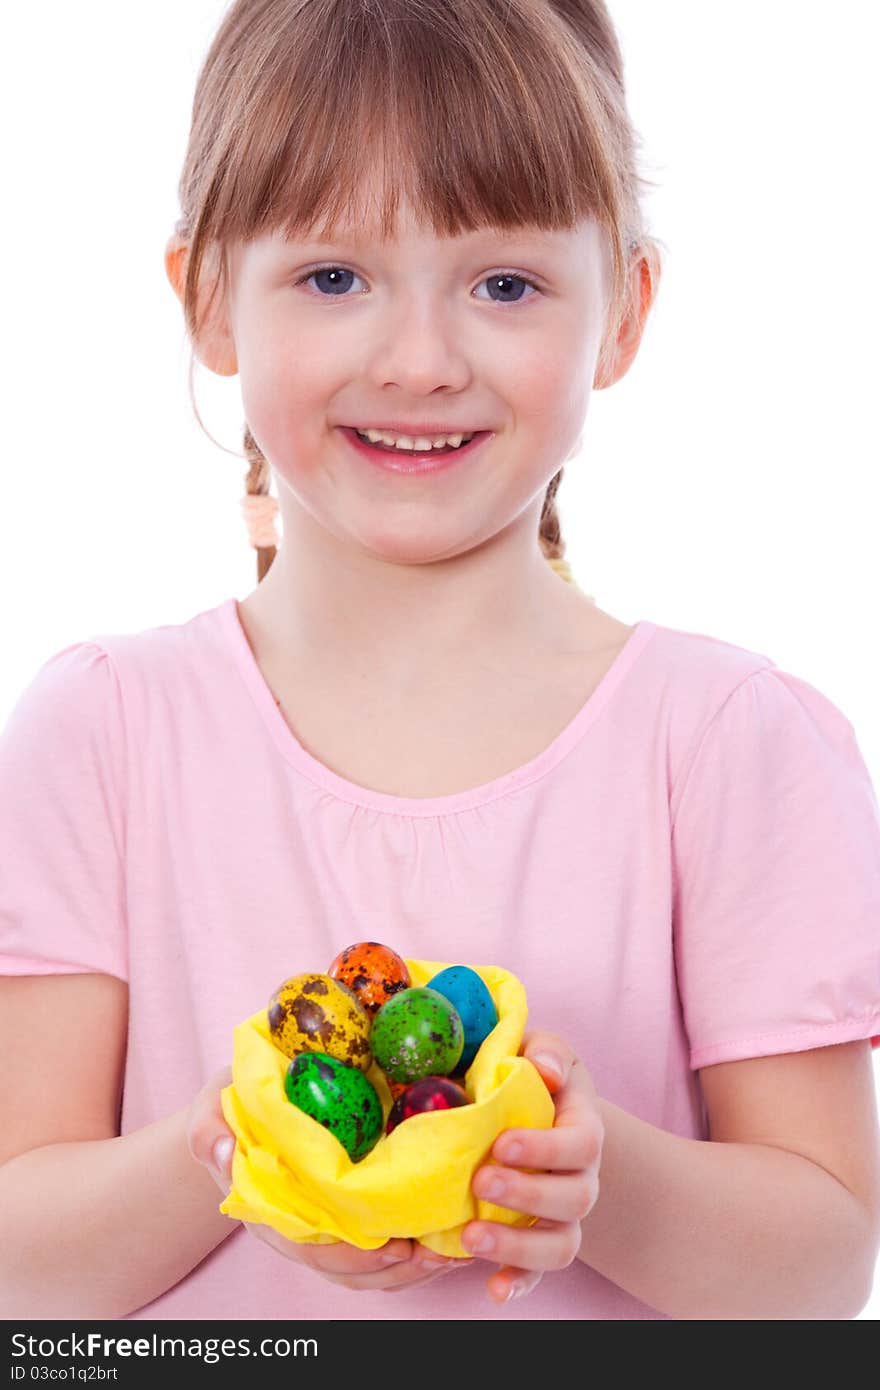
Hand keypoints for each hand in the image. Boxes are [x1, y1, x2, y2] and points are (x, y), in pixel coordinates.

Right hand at [186, 1065, 469, 1291]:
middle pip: (352, 1268)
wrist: (236, 1115)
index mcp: (271, 1210)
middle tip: (441, 1252)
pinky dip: (416, 1249)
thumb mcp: (210, 1110)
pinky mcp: (350, 1215)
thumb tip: (221, 1150)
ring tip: (456, 1251)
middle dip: (397, 1267)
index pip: (312, 1249)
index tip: (393, 1245)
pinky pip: (383, 1246)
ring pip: (372, 1268)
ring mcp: (326, 1228)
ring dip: (414, 1266)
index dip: (354, 1255)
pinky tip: (450, 1236)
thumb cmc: (228, 1111)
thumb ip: (209, 1129)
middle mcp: (301, 1229)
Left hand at [461, 1030, 602, 1303]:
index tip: (502, 1143)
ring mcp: (564, 1216)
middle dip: (527, 1195)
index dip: (545, 1149)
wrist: (546, 1115)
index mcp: (584, 1127)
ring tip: (471, 1237)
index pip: (582, 1144)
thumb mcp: (545, 1051)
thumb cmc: (536, 1074)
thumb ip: (546, 1052)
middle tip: (480, 1182)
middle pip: (574, 1199)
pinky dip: (519, 1283)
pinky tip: (493, 1290)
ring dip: (518, 1246)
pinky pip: (539, 1272)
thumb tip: (544, 1070)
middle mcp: (583, 1178)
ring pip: (561, 1245)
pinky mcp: (541, 1242)